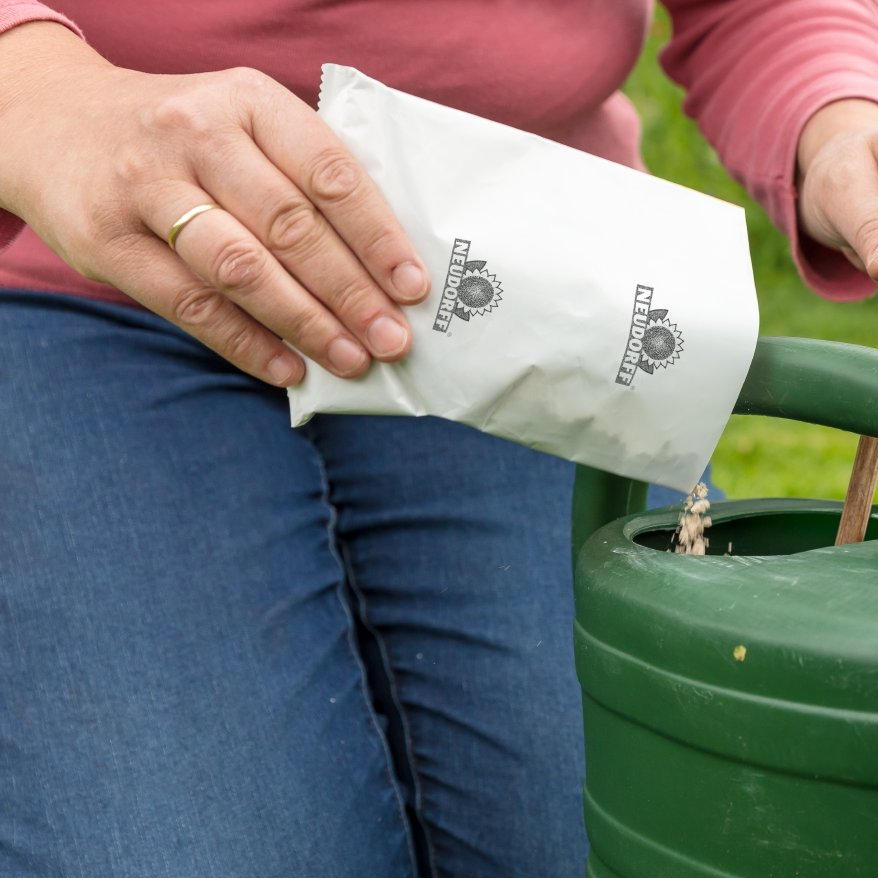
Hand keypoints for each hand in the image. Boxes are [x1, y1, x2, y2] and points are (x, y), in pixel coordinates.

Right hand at [0, 23, 427, 386]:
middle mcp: (196, 135)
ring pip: (240, 268)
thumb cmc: (184, 135)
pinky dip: (245, 343)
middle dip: (351, 292)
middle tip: (392, 339)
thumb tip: (387, 263)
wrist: (55, 122)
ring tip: (349, 359)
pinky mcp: (107, 240)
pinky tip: (287, 368)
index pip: (329, 173)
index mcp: (248, 101)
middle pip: (290, 226)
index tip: (414, 287)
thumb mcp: (243, 121)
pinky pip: (189, 303)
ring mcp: (145, 186)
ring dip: (304, 323)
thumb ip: (303, 172)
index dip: (378, 236)